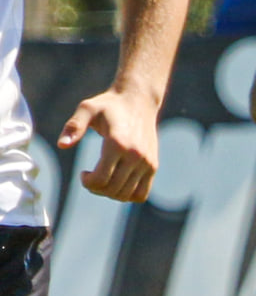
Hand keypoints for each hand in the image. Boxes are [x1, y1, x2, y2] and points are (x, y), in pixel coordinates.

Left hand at [58, 84, 161, 201]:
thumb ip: (74, 126)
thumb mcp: (87, 109)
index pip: (101, 179)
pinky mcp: (153, 166)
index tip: (83, 173)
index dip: (87, 182)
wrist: (139, 101)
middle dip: (96, 188)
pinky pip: (141, 194)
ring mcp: (147, 162)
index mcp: (118, 144)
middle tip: (90, 178)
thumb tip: (62, 145)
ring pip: (126, 195)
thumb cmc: (108, 105)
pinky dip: (127, 195)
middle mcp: (135, 155)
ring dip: (110, 193)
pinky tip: (118, 182)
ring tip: (103, 179)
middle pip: (112, 189)